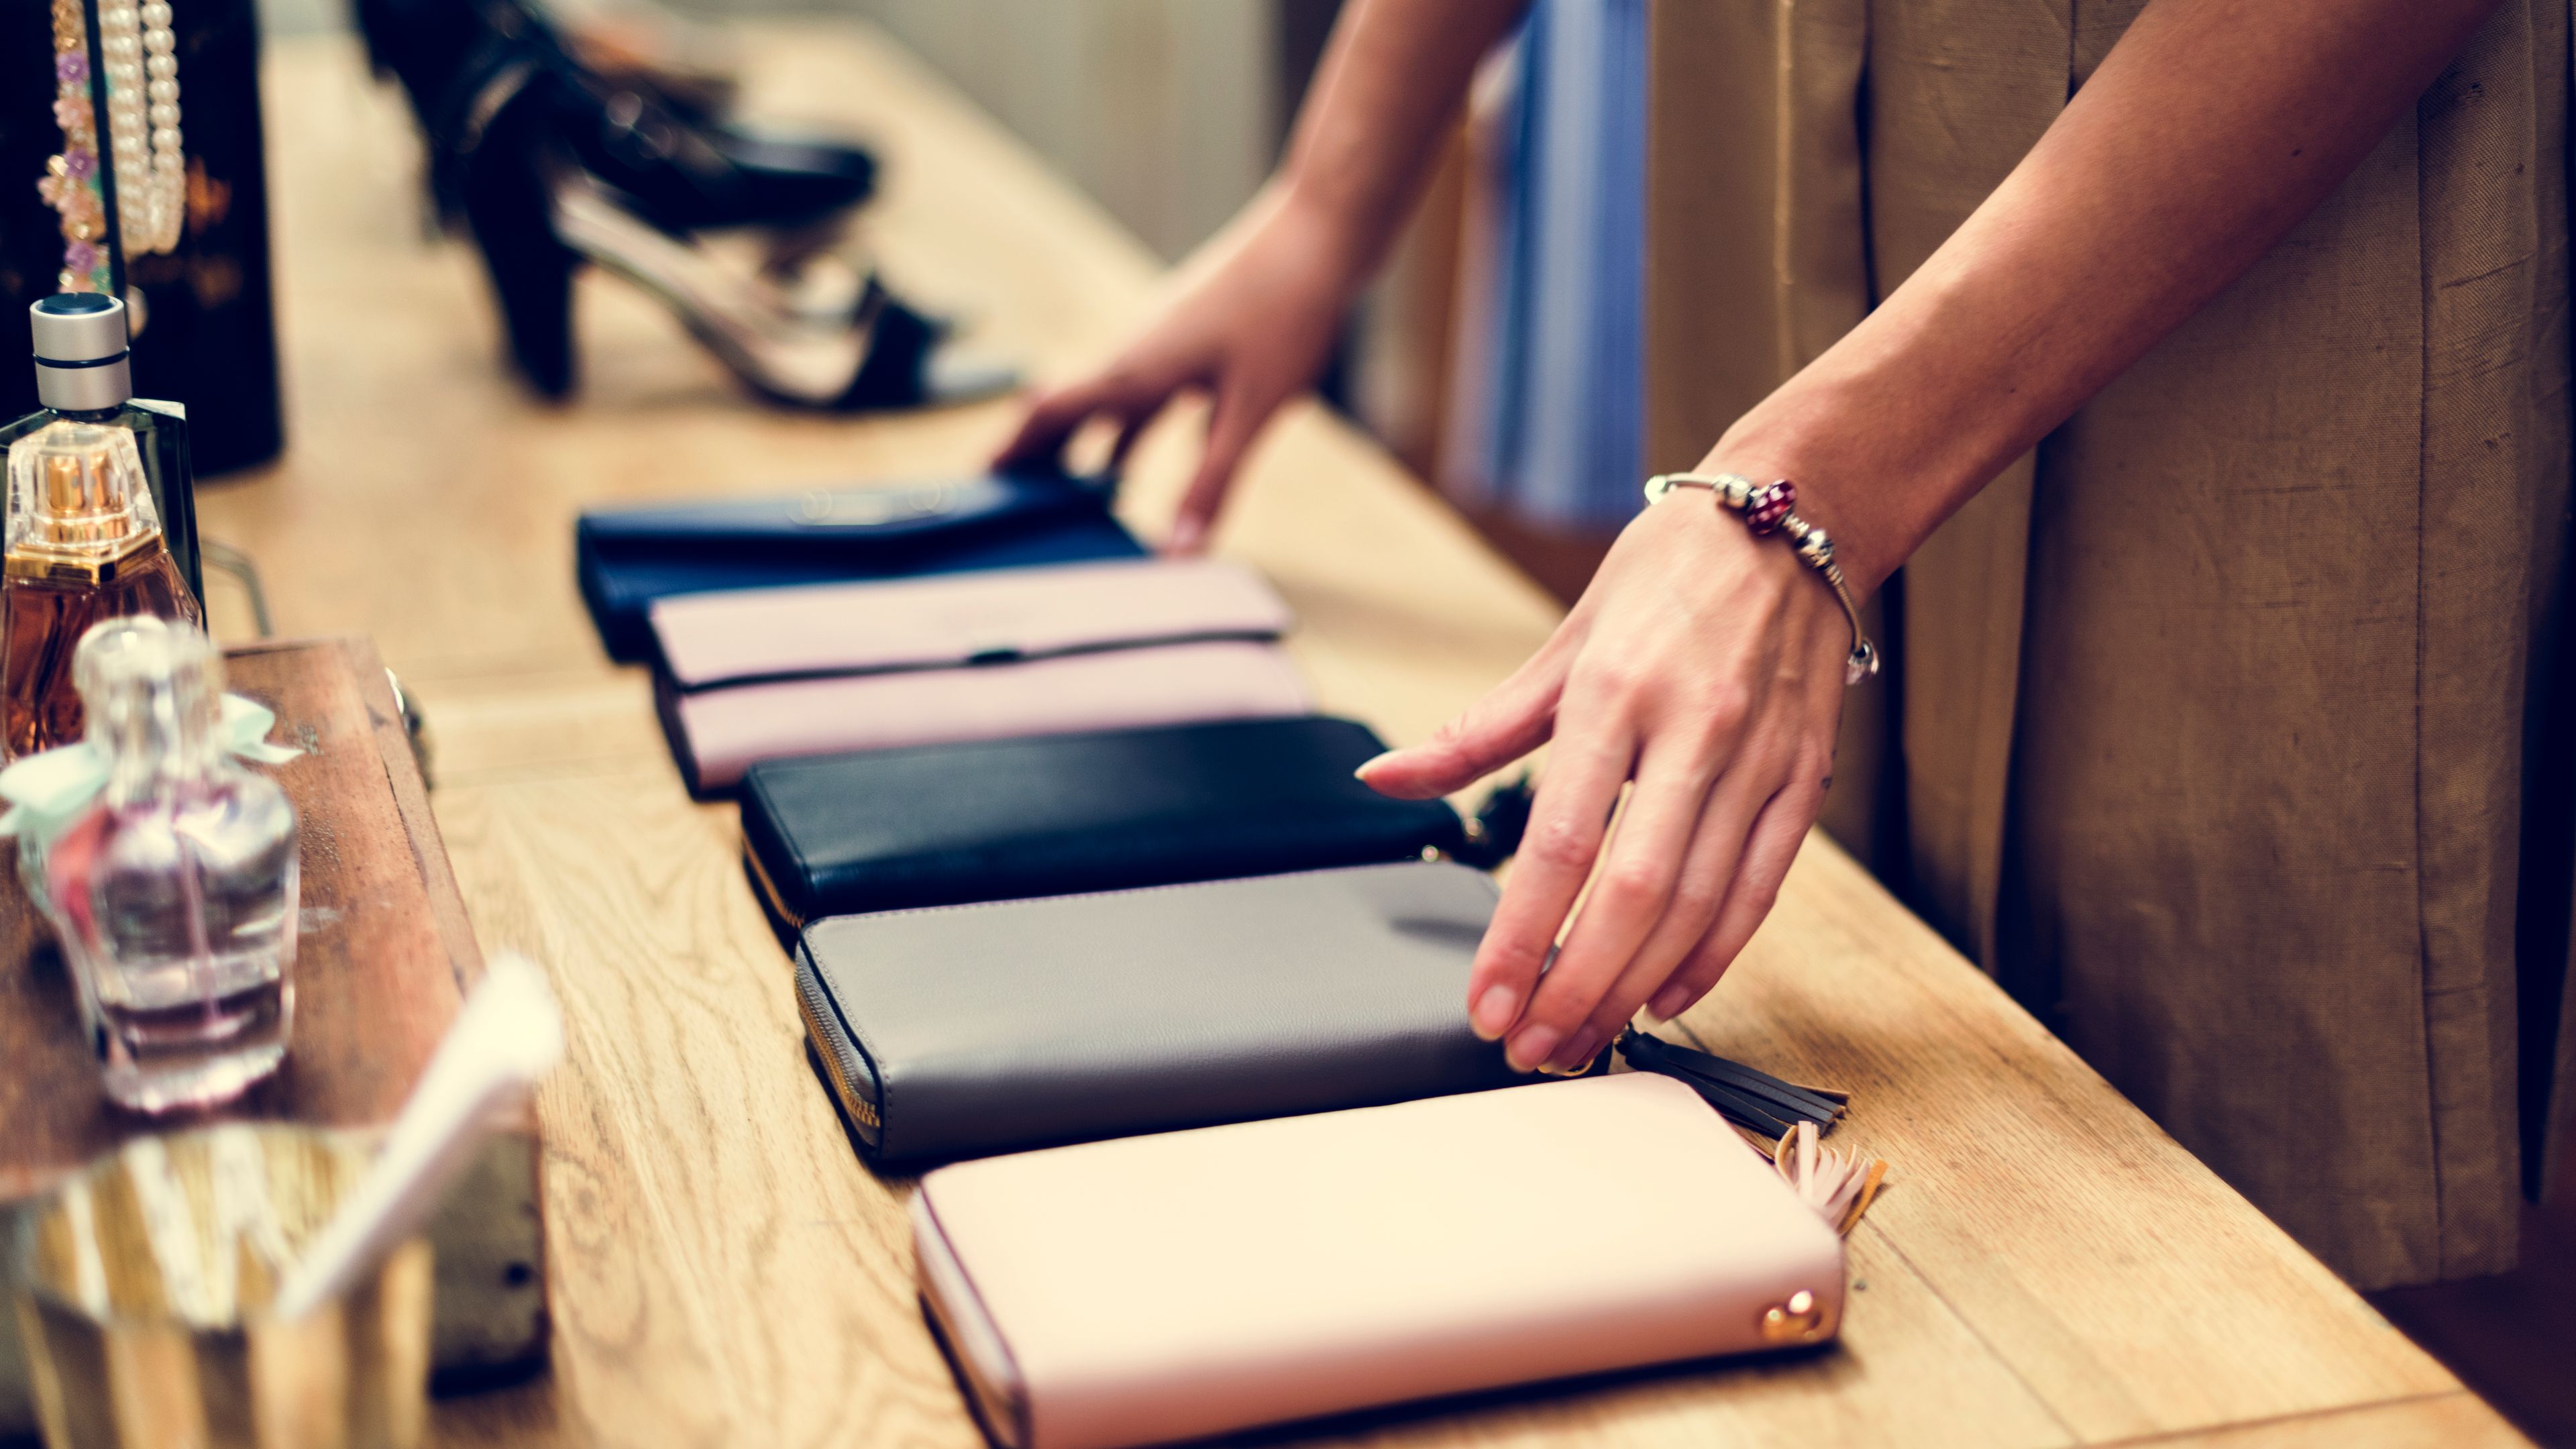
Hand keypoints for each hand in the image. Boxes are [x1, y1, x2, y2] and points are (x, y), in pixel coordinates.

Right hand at [995, 193, 1360, 552]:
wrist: (1320, 232)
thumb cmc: (1289, 311)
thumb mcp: (1253, 410)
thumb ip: (1214, 483)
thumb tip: (1179, 555)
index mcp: (1139, 369)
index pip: (1054, 412)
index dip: (1015, 448)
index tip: (980, 480)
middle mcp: (1140, 351)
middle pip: (1073, 410)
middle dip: (1044, 457)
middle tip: (1015, 501)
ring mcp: (1166, 341)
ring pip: (1112, 405)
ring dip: (1091, 449)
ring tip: (1077, 495)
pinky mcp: (1194, 336)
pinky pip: (1147, 394)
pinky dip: (1132, 431)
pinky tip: (1140, 460)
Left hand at [1361, 489, 1851, 1071]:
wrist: (1795, 521)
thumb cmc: (1667, 575)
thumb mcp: (1563, 639)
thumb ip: (1477, 730)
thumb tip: (1384, 779)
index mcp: (1618, 693)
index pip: (1561, 842)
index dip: (1520, 935)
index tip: (1486, 1001)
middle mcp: (1693, 731)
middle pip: (1633, 892)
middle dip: (1576, 985)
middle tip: (1529, 1046)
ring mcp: (1757, 761)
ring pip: (1697, 904)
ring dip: (1635, 986)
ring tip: (1583, 1036)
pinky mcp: (1803, 780)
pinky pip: (1758, 889)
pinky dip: (1713, 955)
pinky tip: (1665, 996)